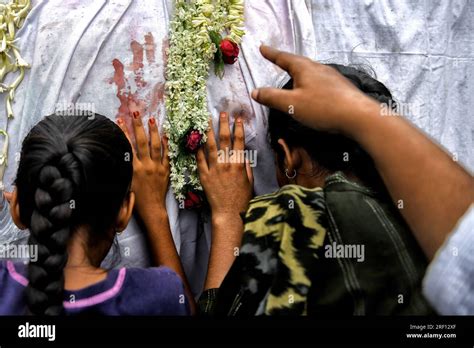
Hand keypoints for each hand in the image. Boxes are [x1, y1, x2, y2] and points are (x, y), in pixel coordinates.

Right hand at [117, 111, 169, 216]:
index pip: (127, 146)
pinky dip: (167, 144)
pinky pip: (167, 155)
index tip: (120, 120)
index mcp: (133, 169)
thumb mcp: (126, 183)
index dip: (123, 132)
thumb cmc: (136, 199)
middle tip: (136, 112)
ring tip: (151, 119)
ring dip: (153, 131)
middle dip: (138, 125)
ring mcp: (157, 167)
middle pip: (141, 142)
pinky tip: (166, 134)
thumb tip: (120, 154)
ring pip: (155, 146)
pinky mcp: (166, 171)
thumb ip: (124, 169)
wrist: (152, 209)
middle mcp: (145, 166)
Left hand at [197, 112, 252, 217]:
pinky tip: (196, 141)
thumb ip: (246, 166)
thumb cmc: (241, 198)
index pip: (239, 142)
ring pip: (210, 147)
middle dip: (224, 125)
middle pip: (224, 140)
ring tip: (206, 121)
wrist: (228, 212)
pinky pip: (200, 160)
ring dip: (208, 132)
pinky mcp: (204, 176)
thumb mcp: (249, 181)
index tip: (238, 119)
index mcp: (239, 165)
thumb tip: (243, 154)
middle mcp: (226, 165)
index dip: (239, 129)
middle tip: (222, 113)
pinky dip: (198, 150)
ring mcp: (214, 170)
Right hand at [251, 45, 378, 135]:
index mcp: (305, 69)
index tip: (262, 48)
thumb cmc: (323, 108)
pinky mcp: (340, 88)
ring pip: (311, 72)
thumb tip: (255, 91)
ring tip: (293, 77)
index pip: (284, 58)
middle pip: (299, 63)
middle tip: (276, 60)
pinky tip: (313, 93)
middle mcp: (319, 69)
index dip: (271, 54)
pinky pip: (320, 82)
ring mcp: (332, 78)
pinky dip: (310, 84)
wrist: (358, 116)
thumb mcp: (292, 104)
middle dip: (286, 62)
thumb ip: (272, 97)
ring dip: (299, 74)